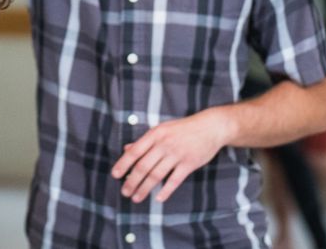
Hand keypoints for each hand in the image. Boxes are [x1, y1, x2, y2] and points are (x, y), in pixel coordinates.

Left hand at [111, 109, 229, 203]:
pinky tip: (158, 199)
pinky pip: (175, 180)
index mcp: (155, 134)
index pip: (135, 151)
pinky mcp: (189, 164)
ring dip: (144, 188)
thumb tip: (126, 149)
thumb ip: (144, 141)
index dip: (123, 164)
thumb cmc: (183, 128)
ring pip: (156, 175)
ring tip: (136, 198)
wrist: (210, 127)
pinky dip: (166, 191)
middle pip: (144, 166)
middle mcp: (164, 144)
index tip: (115, 175)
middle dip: (132, 181)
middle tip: (124, 192)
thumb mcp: (162, 129)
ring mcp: (177, 154)